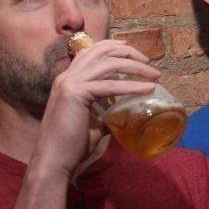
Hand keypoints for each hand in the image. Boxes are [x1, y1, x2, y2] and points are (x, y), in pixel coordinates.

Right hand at [34, 39, 157, 176]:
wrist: (55, 161)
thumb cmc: (73, 144)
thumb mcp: (94, 119)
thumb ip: (107, 109)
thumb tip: (127, 110)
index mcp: (68, 79)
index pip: (91, 51)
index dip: (113, 46)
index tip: (134, 51)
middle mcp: (66, 76)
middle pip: (101, 51)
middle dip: (128, 52)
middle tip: (149, 62)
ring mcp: (68, 83)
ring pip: (108, 64)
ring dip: (135, 66)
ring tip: (154, 75)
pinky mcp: (75, 93)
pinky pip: (110, 85)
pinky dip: (132, 85)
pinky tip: (148, 88)